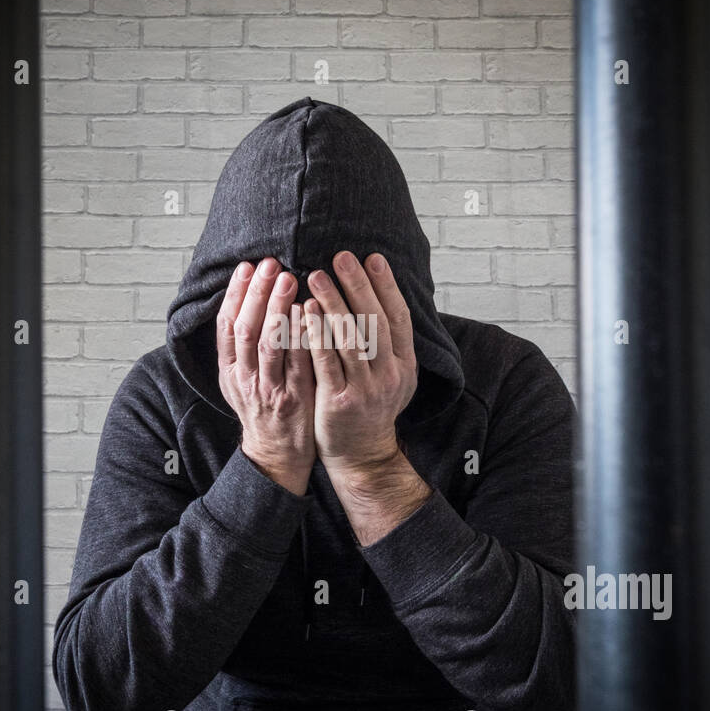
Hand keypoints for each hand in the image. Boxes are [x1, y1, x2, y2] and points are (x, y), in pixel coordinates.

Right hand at [216, 257, 315, 495]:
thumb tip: (246, 299)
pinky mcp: (293, 399)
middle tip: (270, 264)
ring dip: (277, 309)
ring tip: (288, 279)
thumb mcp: (241, 379)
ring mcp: (268, 390)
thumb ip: (242, 346)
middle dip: (256, 294)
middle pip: (245, 329)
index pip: (226, 325)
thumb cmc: (265, 407)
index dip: (235, 295)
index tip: (246, 267)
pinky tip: (309, 313)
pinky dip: (300, 337)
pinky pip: (296, 364)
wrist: (278, 454)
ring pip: (268, 344)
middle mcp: (244, 378)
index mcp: (230, 370)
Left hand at [304, 250, 427, 543]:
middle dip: (358, 287)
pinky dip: (316, 335)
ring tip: (316, 276)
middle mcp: (390, 374)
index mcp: (405, 363)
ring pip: (350, 339)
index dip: (386, 286)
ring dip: (333, 304)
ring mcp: (366, 389)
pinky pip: (326, 362)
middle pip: (375, 322)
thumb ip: (387, 342)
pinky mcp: (340, 402)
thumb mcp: (391, 375)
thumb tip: (380, 296)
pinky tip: (305, 313)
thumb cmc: (369, 405)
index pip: (398, 316)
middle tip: (341, 256)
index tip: (373, 257)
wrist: (361, 454)